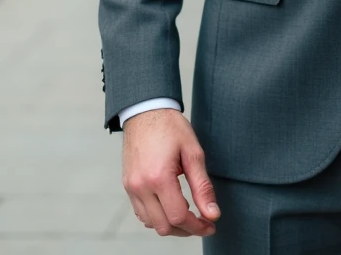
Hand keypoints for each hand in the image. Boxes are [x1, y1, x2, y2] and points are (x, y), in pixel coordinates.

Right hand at [122, 108, 219, 237]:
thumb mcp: (193, 152)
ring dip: (171, 225)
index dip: (197, 226)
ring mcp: (131, 188)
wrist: (145, 110)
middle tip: (203, 222)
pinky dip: (157, 217)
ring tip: (189, 215)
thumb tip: (213, 214)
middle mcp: (141, 187)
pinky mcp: (127, 186)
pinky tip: (170, 206)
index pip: (179, 217)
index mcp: (159, 177)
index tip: (211, 226)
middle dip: (186, 230)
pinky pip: (141, 213)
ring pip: (151, 224)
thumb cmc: (170, 126)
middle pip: (164, 226)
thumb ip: (203, 186)